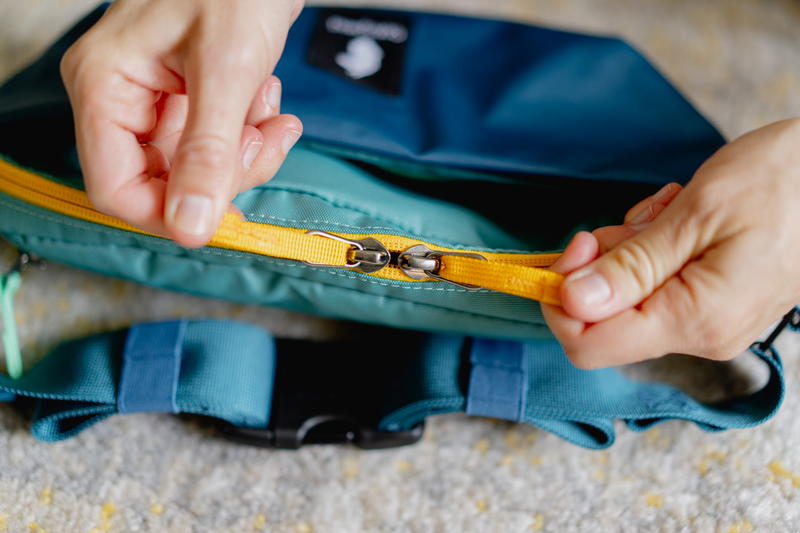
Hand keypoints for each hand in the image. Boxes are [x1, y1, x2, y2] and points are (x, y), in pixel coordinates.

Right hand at [60, 0, 304, 246]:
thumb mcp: (226, 70)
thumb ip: (207, 153)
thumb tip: (191, 228)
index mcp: (104, 85)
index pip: (116, 187)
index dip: (170, 212)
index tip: (225, 214)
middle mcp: (119, 97)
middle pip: (163, 181)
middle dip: (225, 172)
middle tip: (265, 139)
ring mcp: (153, 99)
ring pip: (197, 167)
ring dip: (245, 151)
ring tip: (271, 109)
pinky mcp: (186, 98)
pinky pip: (216, 143)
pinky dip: (249, 132)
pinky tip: (266, 97)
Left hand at [542, 118, 799, 367]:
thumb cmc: (783, 184)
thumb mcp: (695, 216)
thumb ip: (630, 267)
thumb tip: (571, 301)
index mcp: (694, 322)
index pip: (587, 344)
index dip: (563, 297)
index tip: (578, 244)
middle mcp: (700, 336)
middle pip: (605, 319)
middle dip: (603, 264)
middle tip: (639, 220)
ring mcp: (709, 323)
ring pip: (630, 298)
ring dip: (632, 249)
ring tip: (672, 212)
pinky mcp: (714, 305)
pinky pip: (658, 287)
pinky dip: (654, 251)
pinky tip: (684, 220)